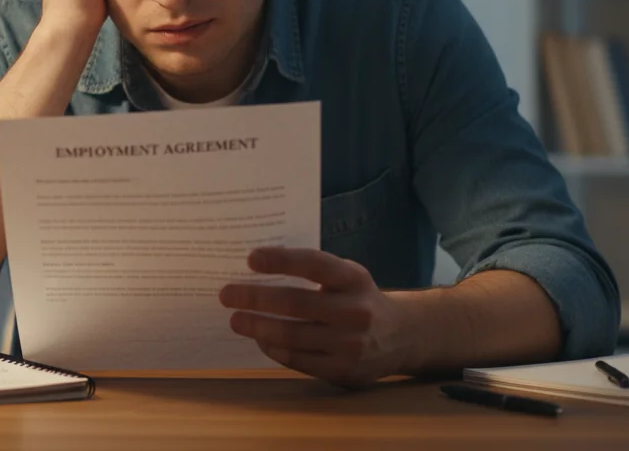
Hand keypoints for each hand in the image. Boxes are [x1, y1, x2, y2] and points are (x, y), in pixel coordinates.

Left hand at [219, 247, 410, 388]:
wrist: (402, 336)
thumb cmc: (358, 298)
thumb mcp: (347, 276)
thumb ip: (314, 272)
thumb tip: (257, 269)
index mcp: (353, 278)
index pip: (314, 264)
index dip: (281, 260)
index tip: (250, 258)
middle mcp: (354, 311)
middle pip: (296, 303)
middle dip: (256, 298)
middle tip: (227, 294)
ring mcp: (350, 344)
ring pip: (293, 335)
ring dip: (258, 327)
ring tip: (236, 320)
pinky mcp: (343, 370)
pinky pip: (298, 359)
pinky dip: (274, 349)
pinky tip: (260, 340)